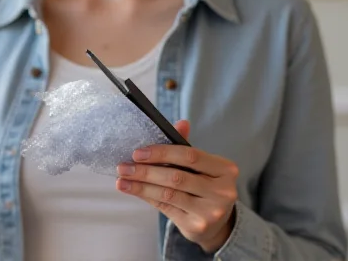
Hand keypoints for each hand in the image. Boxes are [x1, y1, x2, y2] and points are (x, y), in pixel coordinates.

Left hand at [115, 120, 237, 252]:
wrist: (218, 223)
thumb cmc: (205, 185)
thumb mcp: (202, 165)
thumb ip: (187, 146)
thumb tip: (181, 123)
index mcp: (225, 169)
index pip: (190, 156)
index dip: (162, 153)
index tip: (138, 153)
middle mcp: (222, 191)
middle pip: (177, 177)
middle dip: (146, 171)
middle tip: (123, 167)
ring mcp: (211, 211)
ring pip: (169, 194)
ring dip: (141, 185)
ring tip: (122, 180)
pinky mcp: (197, 226)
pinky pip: (165, 207)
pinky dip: (146, 196)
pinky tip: (133, 190)